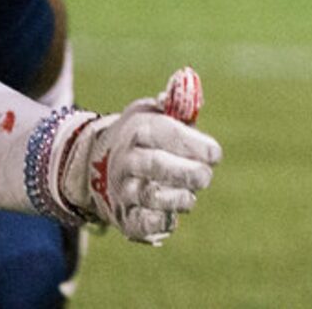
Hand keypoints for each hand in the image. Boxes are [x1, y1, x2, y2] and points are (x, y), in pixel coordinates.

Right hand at [49, 72, 221, 244]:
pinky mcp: (124, 217)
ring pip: (149, 196)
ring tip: (190, 196)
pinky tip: (173, 216)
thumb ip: (175, 104)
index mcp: (138, 129)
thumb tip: (189, 86)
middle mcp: (127, 160)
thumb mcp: (150, 112)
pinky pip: (142, 224)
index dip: (193, 143)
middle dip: (186, 172)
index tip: (216, 154)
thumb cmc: (139, 136)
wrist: (95, 165)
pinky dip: (160, 223)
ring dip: (176, 198)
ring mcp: (123, 190)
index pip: (165, 133)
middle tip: (206, 177)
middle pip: (156, 165)